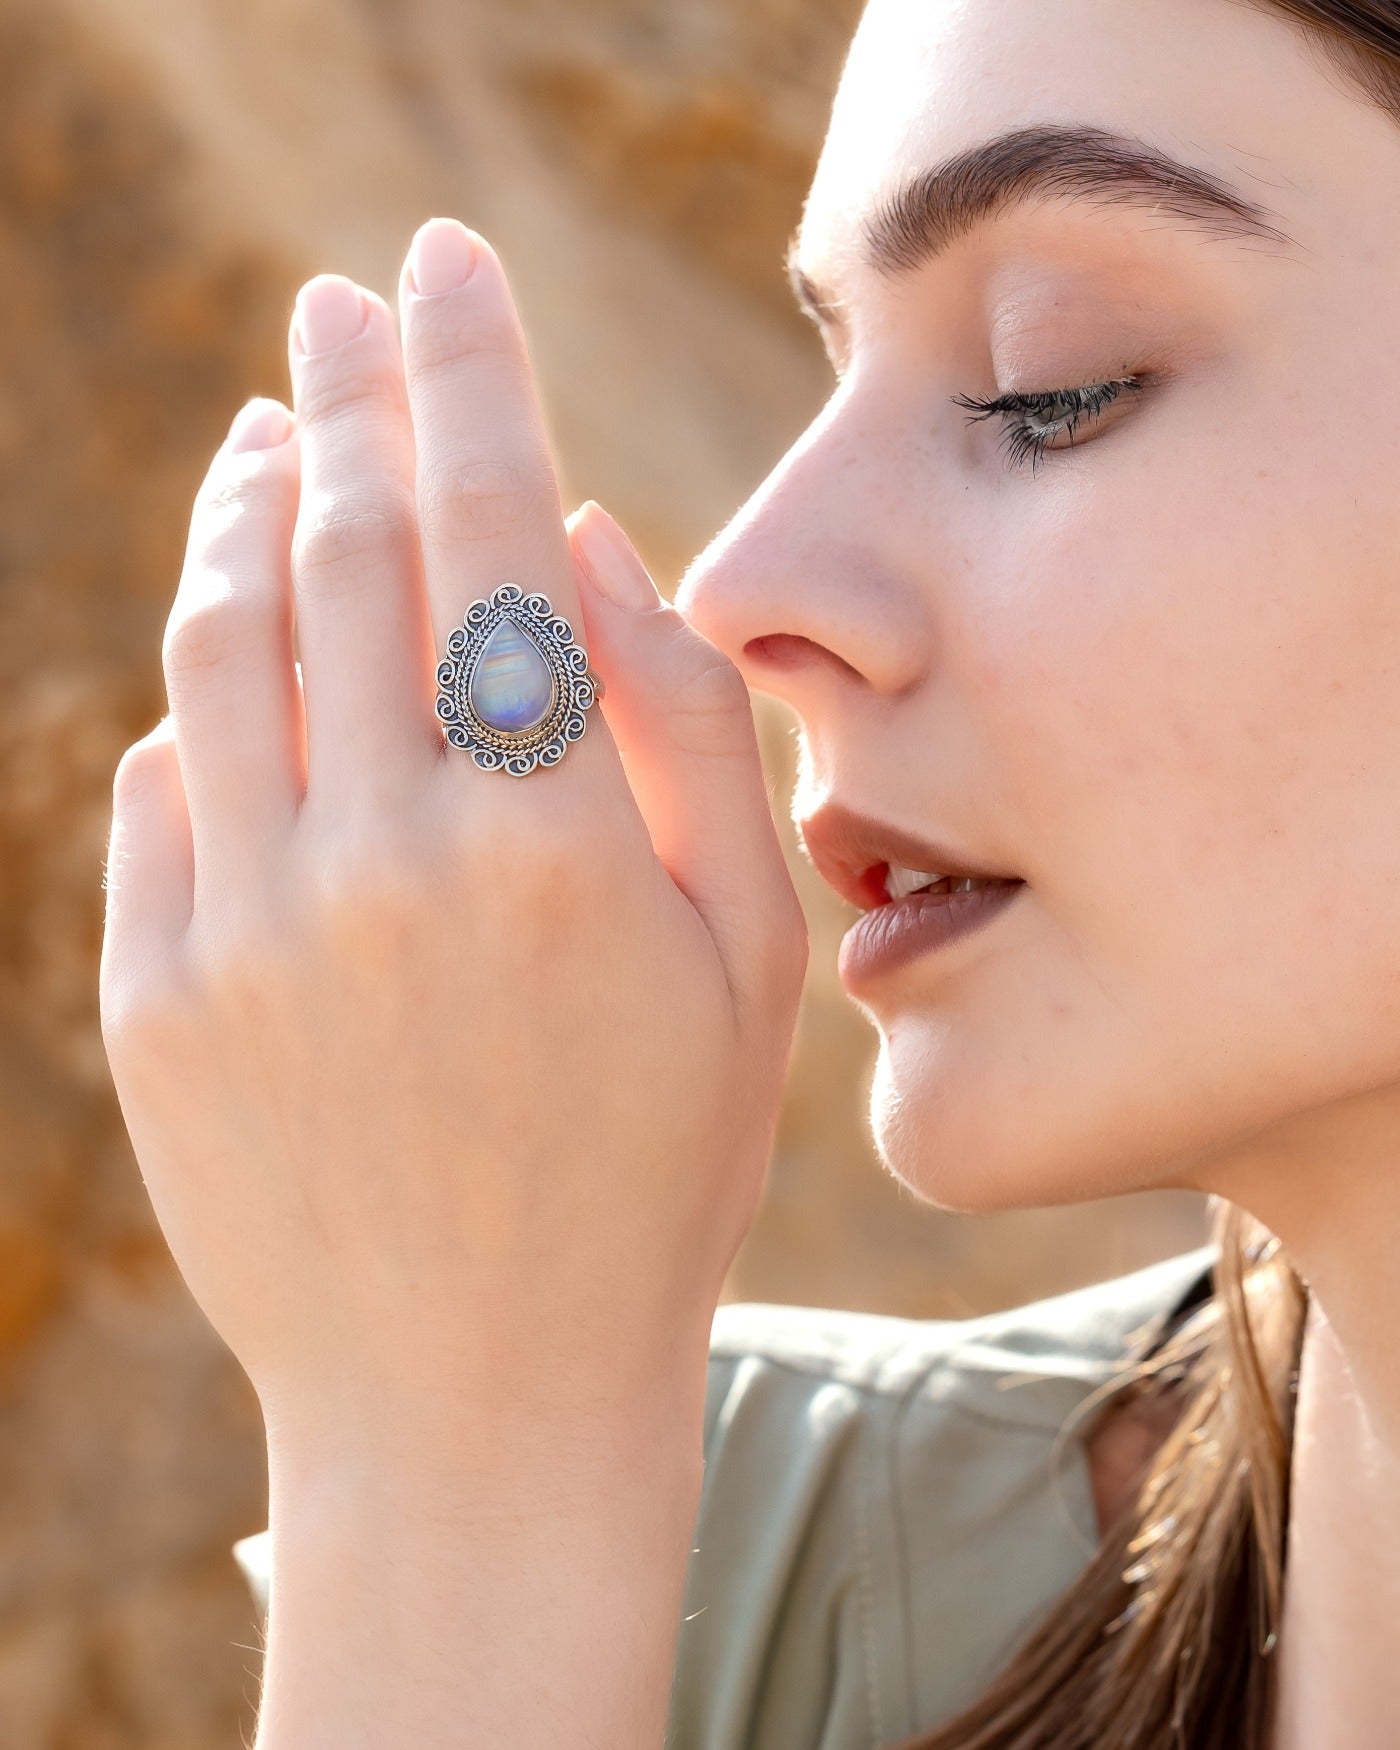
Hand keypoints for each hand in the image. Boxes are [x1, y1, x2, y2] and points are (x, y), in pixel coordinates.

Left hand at [98, 217, 807, 1449]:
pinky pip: (160, 792)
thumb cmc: (653, 1178)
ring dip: (249, 515)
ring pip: (223, 647)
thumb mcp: (748, 963)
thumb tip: (595, 546)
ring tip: (275, 439)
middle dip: (351, 397)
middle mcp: (381, 862)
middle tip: (345, 301)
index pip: (490, 528)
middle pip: (346, 553)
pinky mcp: (155, 1001)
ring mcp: (245, 931)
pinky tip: (238, 660)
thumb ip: (689, 733)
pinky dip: (202, 697)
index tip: (443, 262)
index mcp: (549, 841)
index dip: (467, 368)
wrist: (476, 1401)